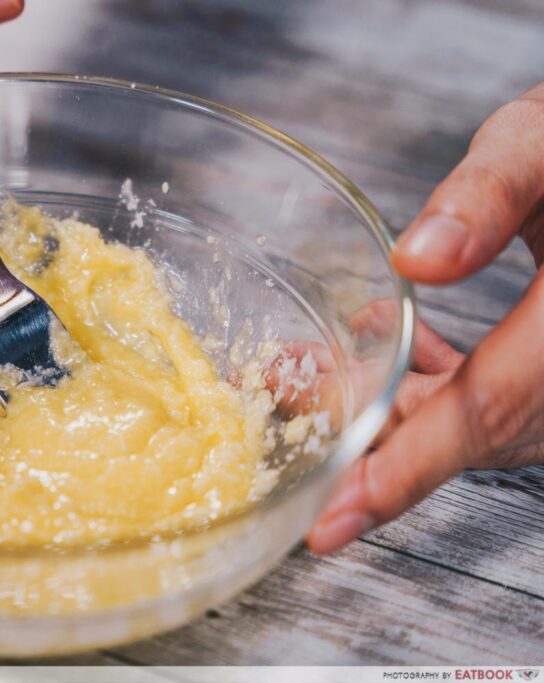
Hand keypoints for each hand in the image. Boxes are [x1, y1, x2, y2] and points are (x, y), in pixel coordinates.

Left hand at [307, 82, 543, 553]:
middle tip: (276, 394)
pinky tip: (386, 342)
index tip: (332, 524)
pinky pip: (498, 396)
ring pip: (478, 417)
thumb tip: (413, 260)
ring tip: (305, 362)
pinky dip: (437, 383)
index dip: (404, 472)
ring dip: (390, 399)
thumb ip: (492, 192)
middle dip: (366, 425)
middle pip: (468, 426)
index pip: (486, 412)